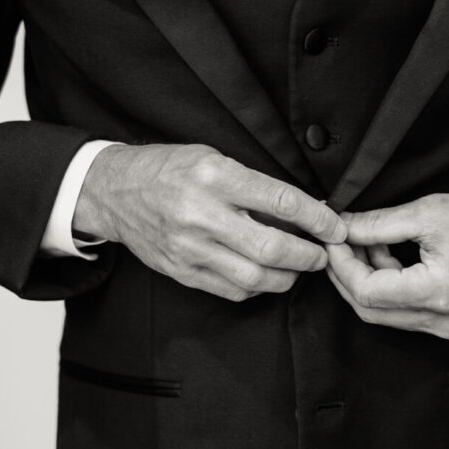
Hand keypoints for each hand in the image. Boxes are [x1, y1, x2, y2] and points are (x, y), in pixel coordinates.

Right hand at [73, 143, 345, 300]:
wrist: (113, 191)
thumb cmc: (168, 169)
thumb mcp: (213, 158)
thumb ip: (255, 185)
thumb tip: (304, 209)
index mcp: (214, 177)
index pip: (280, 201)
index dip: (317, 219)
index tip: (335, 227)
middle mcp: (201, 215)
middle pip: (272, 249)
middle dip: (308, 255)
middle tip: (323, 254)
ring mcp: (189, 248)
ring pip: (255, 278)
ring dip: (288, 277)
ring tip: (300, 267)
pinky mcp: (182, 272)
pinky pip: (232, 290)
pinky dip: (259, 288)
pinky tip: (269, 276)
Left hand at [326, 188, 448, 338]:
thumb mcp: (429, 212)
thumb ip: (378, 224)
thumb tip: (340, 227)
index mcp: (438, 293)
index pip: (366, 292)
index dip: (341, 265)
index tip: (331, 238)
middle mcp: (443, 321)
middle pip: (371, 312)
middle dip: (347, 275)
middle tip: (338, 241)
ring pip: (387, 315)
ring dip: (368, 280)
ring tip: (368, 241)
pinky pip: (408, 314)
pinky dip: (391, 288)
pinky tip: (390, 256)